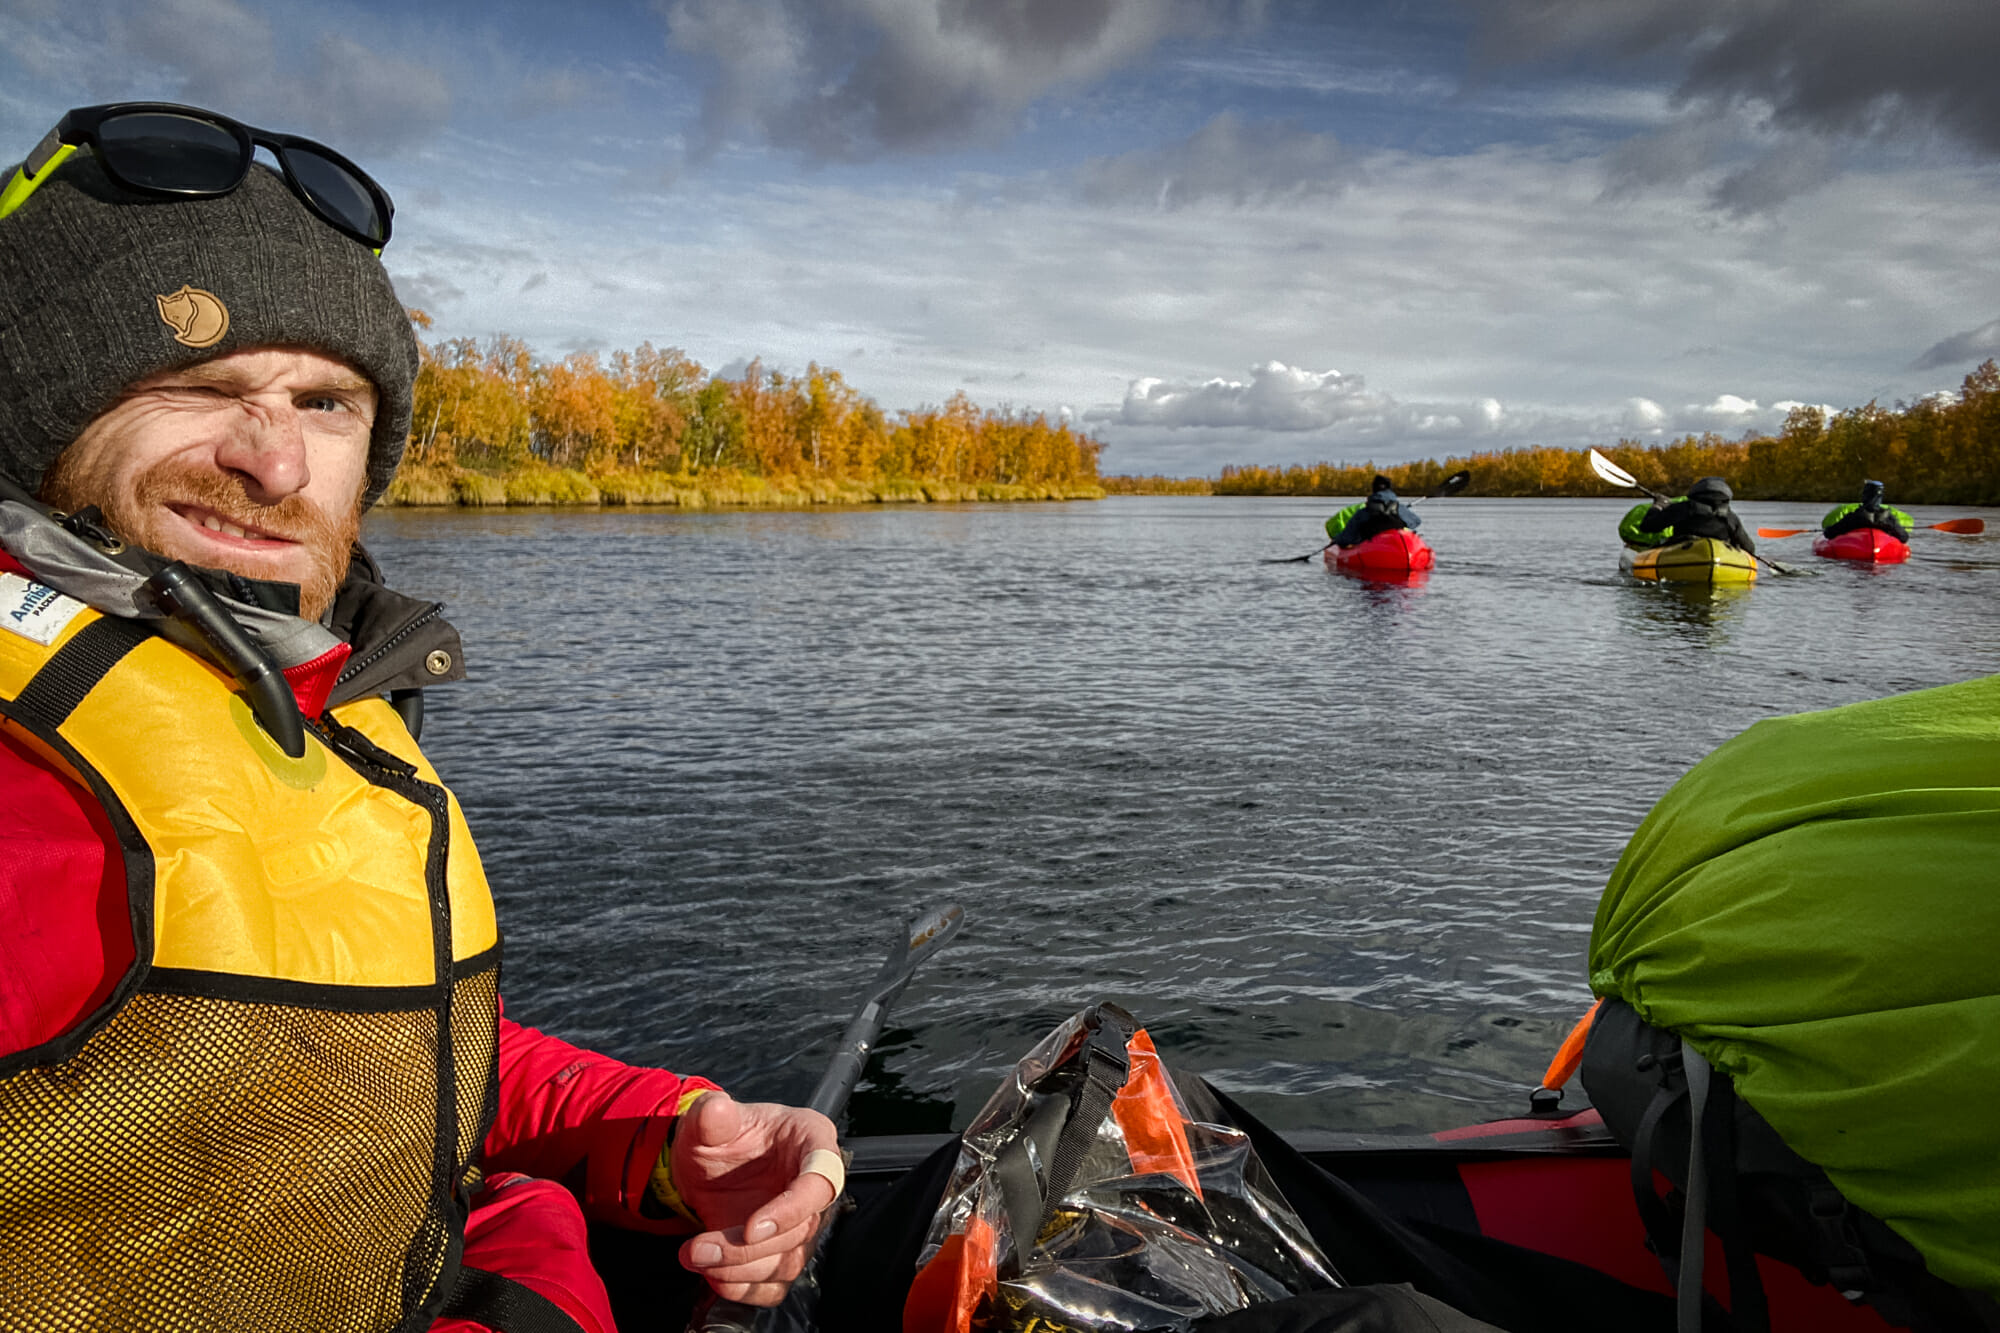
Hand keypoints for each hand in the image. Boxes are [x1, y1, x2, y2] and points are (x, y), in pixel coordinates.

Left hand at [672, 1093, 839, 1305]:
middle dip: (747, 1249)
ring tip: (695, 1256)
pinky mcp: (781, 1254)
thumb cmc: (719, 1135)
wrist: (704, 1165)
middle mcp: (813, 1186)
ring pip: (787, 1263)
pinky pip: (773, 1286)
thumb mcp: (708, 1119)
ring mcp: (799, 1224)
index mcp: (811, 1141)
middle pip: (801, 1231)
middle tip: (699, 1248)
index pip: (821, 1180)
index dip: (792, 1210)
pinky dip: (742, 1288)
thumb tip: (716, 1110)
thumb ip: (712, 1115)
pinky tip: (712, 1275)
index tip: (752, 1229)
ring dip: (740, 1270)